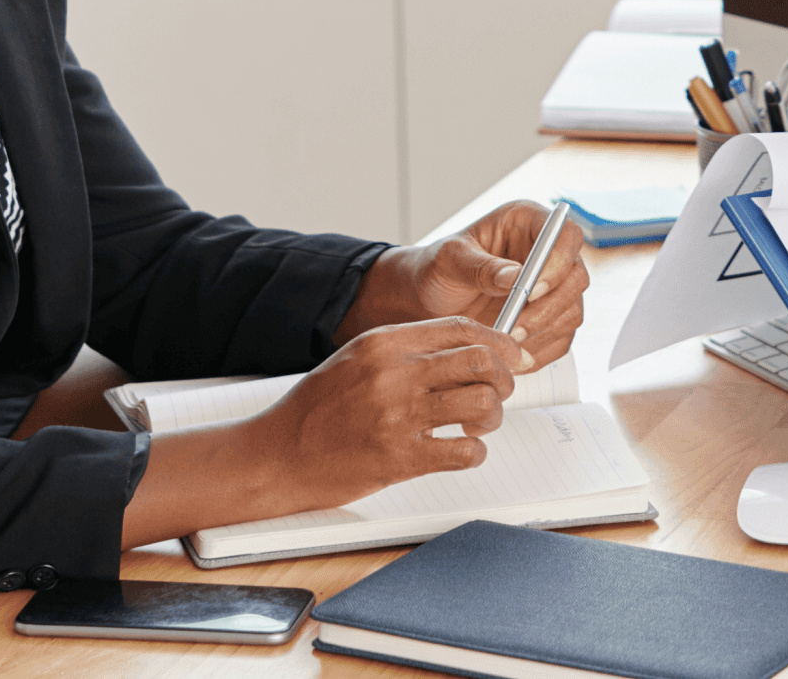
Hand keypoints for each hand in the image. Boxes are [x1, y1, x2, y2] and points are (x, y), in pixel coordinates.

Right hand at [245, 317, 521, 511]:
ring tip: (478, 424)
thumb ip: (406, 349)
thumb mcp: (358, 359)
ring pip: (480, 403)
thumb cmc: (315, 410)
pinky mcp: (399, 458)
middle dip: (503, 377)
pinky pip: (464, 451)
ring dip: (492, 416)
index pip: (462, 329)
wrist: (275, 455)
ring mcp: (397, 415)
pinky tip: (462, 451)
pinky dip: (474, 452)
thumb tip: (463, 348)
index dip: (498, 341)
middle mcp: (394, 373)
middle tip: (501, 391)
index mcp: (385, 343)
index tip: (513, 354)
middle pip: (480, 361)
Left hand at [336, 200, 588, 368]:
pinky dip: (541, 351)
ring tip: (507, 346)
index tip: (530, 291)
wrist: (428, 301)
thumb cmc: (437, 270)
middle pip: (577, 277)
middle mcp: (548, 254)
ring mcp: (553, 288)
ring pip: (572, 311)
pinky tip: (512, 357)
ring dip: (544, 333)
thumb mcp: (449, 261)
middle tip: (516, 329)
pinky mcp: (549, 319)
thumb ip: (481, 267)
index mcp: (528, 222)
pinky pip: (561, 338)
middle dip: (550, 307)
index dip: (559, 262)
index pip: (567, 235)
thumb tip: (515, 276)